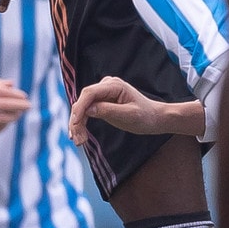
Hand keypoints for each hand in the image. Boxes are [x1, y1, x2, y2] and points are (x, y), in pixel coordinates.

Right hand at [0, 78, 31, 141]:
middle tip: (29, 106)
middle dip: (18, 106)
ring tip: (18, 115)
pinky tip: (6, 123)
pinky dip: (1, 127)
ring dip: (11, 118)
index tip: (25, 97)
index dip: (15, 95)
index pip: (0, 92)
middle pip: (1, 105)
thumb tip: (12, 84)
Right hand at [70, 77, 198, 141]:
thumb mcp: (129, 116)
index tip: (74, 124)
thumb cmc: (145, 116)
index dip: (79, 108)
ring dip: (78, 124)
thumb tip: (88, 110)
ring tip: (79, 141)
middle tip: (77, 140)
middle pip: (83, 100)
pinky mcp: (102, 101)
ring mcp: (103, 93)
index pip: (89, 93)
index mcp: (114, 85)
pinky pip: (87, 111)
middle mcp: (106, 85)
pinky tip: (80, 135)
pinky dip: (82, 123)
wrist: (154, 118)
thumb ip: (109, 111)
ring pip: (83, 107)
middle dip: (77, 120)